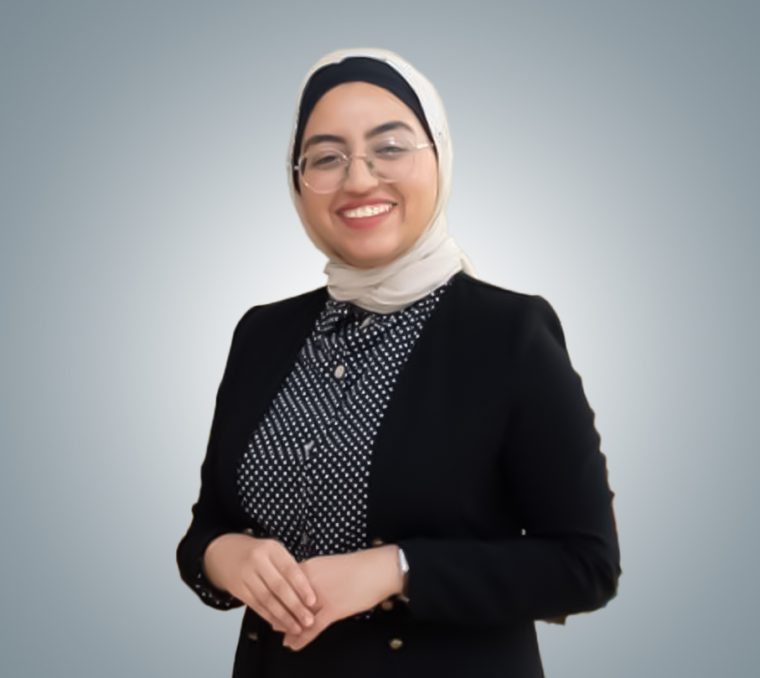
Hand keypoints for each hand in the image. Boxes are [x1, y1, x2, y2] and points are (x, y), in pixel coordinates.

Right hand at [203, 533, 318, 634]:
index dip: (301, 586)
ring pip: (267, 599)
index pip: (289, 569)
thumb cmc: (260, 553)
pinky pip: (256, 606)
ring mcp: (246, 575)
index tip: (312, 601)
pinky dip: (270, 617)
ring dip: (283, 617)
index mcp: (271, 548)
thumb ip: (290, 568)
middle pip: (278, 586)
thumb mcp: (274, 552)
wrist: (227, 553)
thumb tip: (309, 593)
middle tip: (308, 621)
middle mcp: (257, 560)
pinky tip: (281, 625)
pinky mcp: (238, 589)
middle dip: (295, 606)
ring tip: (297, 628)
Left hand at [282, 545, 403, 651]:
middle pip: (287, 601)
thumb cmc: (357, 566)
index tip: (271, 603)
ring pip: (297, 615)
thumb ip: (314, 576)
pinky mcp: (332, 610)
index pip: (284, 584)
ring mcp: (320, 597)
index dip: (276, 596)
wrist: (377, 569)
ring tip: (282, 634)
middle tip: (273, 622)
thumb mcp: (329, 565)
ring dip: (288, 626)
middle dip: (279, 613)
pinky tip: (294, 645)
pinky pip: (313, 628)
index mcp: (309, 566)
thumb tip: (303, 588)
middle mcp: (310, 582)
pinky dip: (302, 638)